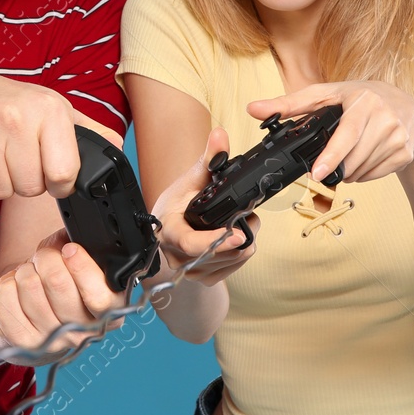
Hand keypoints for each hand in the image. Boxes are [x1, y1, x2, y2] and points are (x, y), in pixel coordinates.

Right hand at [0, 69, 121, 199]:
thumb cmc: (7, 102)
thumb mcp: (50, 105)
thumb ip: (85, 130)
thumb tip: (116, 148)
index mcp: (47, 110)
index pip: (65, 173)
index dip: (59, 181)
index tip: (49, 171)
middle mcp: (16, 120)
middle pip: (32, 188)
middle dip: (26, 181)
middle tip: (16, 156)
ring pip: (4, 191)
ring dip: (1, 181)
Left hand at [0, 229, 124, 354]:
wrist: (36, 315)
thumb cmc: (62, 282)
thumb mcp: (80, 262)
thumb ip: (83, 249)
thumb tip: (72, 237)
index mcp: (109, 312)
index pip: (99, 296)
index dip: (81, 266)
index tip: (70, 249)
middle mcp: (84, 332)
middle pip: (58, 283)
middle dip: (47, 258)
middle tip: (45, 257)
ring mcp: (53, 342)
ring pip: (30, 286)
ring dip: (26, 271)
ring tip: (31, 275)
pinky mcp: (23, 344)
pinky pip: (6, 298)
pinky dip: (7, 284)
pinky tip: (16, 291)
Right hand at [148, 127, 259, 285]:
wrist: (168, 234)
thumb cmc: (176, 208)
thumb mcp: (189, 182)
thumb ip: (208, 160)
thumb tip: (220, 135)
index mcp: (170, 233)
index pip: (191, 244)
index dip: (215, 241)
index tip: (237, 234)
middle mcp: (180, 258)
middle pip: (224, 250)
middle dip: (242, 230)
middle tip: (245, 213)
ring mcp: (193, 272)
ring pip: (235, 258)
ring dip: (245, 239)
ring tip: (239, 222)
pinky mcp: (206, 279)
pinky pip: (236, 266)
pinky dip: (241, 250)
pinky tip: (233, 237)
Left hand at [247, 81, 413, 183]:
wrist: (405, 107)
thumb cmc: (358, 98)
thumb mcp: (325, 95)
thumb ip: (288, 104)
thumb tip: (253, 109)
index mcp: (363, 101)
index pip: (347, 134)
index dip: (332, 155)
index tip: (317, 173)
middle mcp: (385, 117)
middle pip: (352, 159)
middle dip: (334, 167)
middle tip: (325, 162)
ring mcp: (399, 137)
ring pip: (361, 171)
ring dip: (347, 171)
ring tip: (347, 154)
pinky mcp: (405, 153)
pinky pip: (374, 175)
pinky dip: (363, 173)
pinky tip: (364, 157)